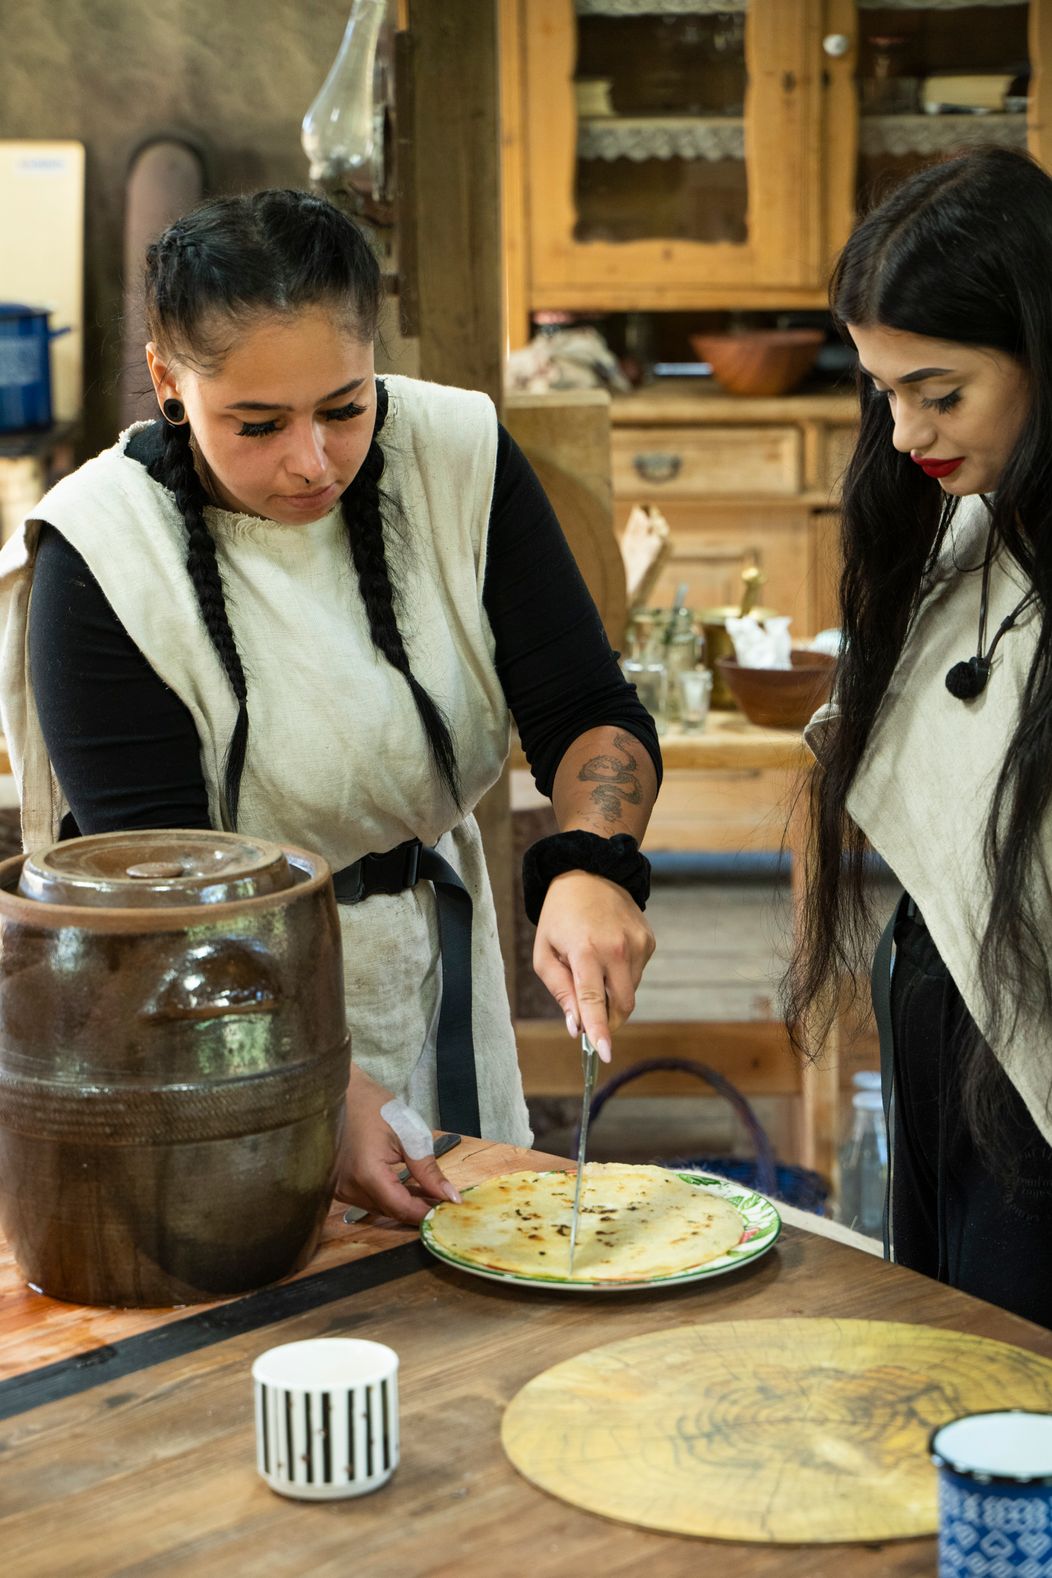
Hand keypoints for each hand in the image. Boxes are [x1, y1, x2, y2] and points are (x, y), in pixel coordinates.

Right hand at [334, 1065, 459, 1223]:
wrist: (340, 1092)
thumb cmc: (374, 1106)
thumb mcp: (409, 1134)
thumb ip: (428, 1170)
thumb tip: (449, 1196)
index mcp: (366, 1174)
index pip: (401, 1208)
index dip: (426, 1213)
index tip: (448, 1211)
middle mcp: (347, 1187)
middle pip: (389, 1211)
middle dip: (417, 1209)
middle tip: (442, 1200)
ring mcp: (338, 1188)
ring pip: (377, 1208)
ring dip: (402, 1204)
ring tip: (427, 1193)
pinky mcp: (335, 1184)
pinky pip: (366, 1199)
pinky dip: (386, 1196)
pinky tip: (404, 1187)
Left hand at [532, 870, 654, 1060]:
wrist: (591, 873)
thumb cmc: (560, 916)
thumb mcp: (545, 952)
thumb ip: (560, 991)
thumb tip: (576, 1026)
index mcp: (585, 951)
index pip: (594, 1001)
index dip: (599, 1031)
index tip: (603, 1054)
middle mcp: (616, 948)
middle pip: (621, 1005)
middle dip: (608, 1019)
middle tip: (591, 1015)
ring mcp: (638, 944)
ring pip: (630, 991)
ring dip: (613, 992)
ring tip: (594, 966)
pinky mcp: (649, 940)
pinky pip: (638, 973)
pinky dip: (623, 974)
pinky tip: (609, 953)